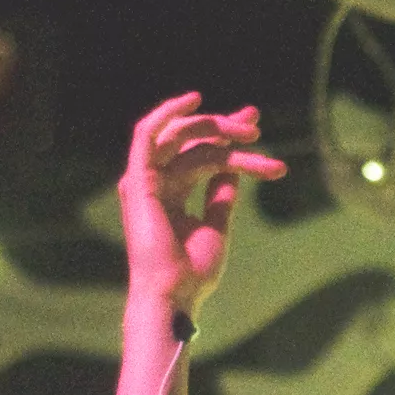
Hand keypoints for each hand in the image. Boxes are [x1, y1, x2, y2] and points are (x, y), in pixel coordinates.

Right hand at [118, 92, 286, 311]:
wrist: (175, 293)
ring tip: (249, 133)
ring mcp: (144, 180)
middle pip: (192, 142)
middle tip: (256, 131)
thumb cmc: (192, 272)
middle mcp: (155, 183)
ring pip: (183, 138)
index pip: (199, 154)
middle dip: (226, 130)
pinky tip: (195, 101)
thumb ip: (221, 194)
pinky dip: (168, 113)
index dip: (226, 138)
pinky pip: (147, 134)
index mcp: (170, 194)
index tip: (254, 128)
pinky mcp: (138, 179)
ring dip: (215, 128)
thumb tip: (232, 167)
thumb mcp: (216, 225)